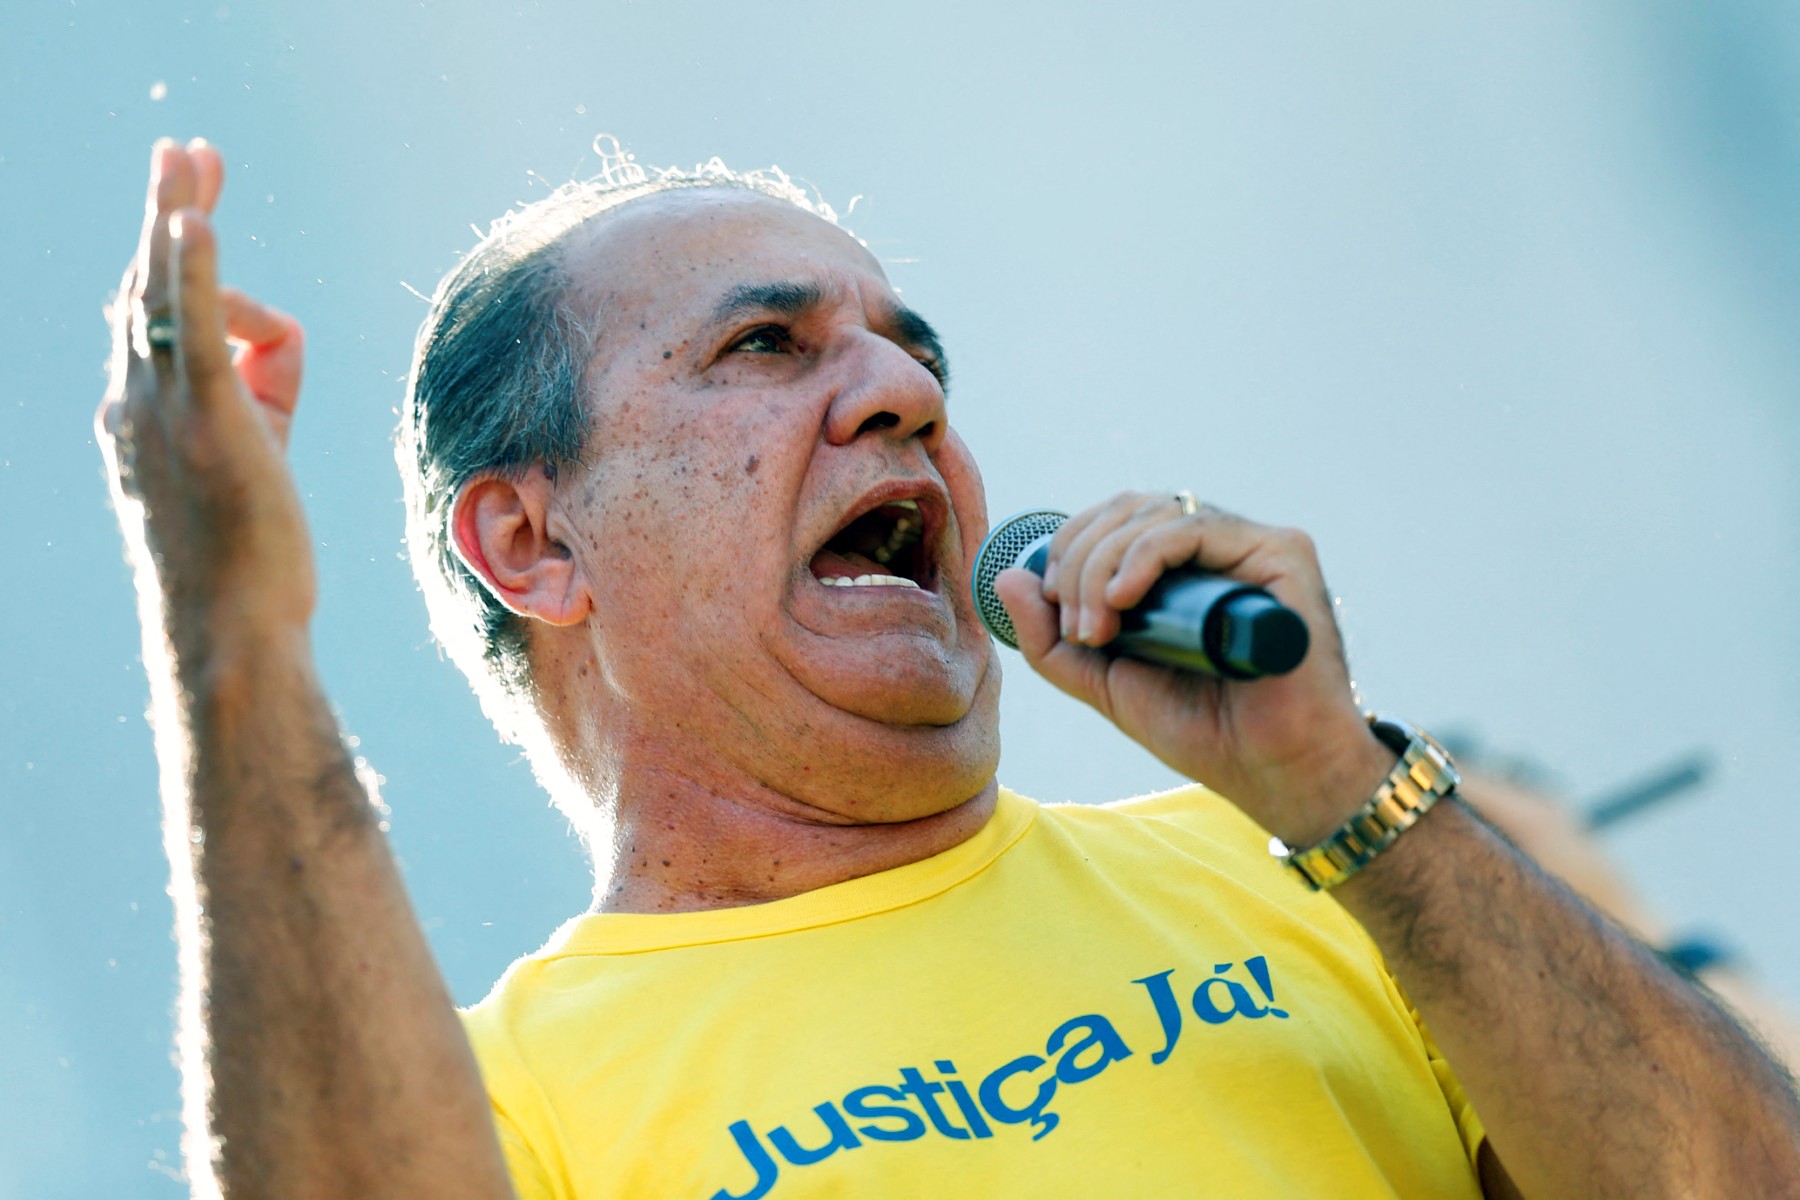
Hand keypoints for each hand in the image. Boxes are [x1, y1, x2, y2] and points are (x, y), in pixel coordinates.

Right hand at [98, 139, 312, 657]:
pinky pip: (193, 331)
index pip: (151, 320)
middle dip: (167, 215)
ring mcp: (165, 413)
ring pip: (162, 294)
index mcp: (140, 417)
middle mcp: (136, 405)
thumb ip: (260, 397)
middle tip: (184, 151)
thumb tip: (280, 344)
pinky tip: (195, 222)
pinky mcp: (209, 422)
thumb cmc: (246, 566)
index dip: (169, 261)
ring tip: (191, 158)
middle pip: (146, 288)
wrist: (229, 635)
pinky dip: (192, 271)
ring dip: (175, 218)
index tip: (188, 210)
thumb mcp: (251, 461)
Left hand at [994, 491, 1392, 843]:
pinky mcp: (1282, 553)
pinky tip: (1121, 599)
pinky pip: (1195, 527)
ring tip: (1096, 630)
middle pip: (1125, 510)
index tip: (1057, 616)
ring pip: (1151, 514)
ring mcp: (1250, 545)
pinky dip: (1144, 555)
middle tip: (1075, 628)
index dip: (1069, 552)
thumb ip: (1053, 640)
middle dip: (1078, 561)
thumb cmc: (1204, 729)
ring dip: (1101, 564)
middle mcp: (1217, 547)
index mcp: (1181, 567)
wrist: (1274, 771)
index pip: (1112, 521)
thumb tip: (1007, 577)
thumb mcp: (1107, 682)